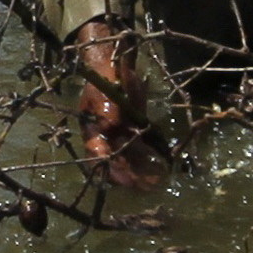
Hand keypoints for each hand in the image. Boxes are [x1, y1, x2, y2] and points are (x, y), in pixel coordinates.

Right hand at [75, 19, 171, 191]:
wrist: (114, 65)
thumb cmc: (103, 77)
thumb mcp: (103, 90)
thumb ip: (107, 109)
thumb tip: (111, 127)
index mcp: (92, 130)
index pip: (97, 155)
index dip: (109, 168)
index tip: (122, 178)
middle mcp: (105, 136)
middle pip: (115, 161)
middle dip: (128, 175)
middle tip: (143, 187)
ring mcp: (120, 133)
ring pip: (129, 158)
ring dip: (140, 171)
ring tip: (154, 183)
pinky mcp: (134, 128)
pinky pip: (141, 148)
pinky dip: (149, 158)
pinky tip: (160, 167)